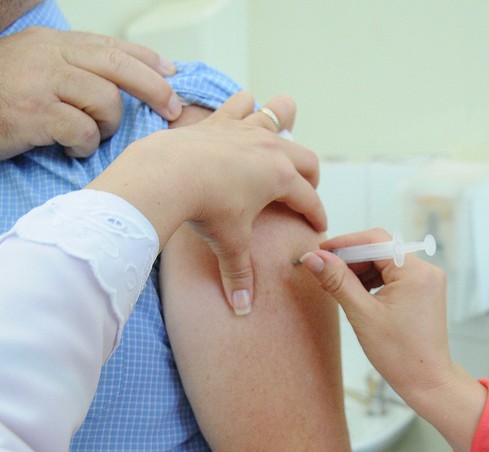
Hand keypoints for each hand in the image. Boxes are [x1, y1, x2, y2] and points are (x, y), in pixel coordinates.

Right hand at [0, 27, 183, 159]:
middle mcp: (50, 56)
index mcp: (51, 42)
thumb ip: (63, 65)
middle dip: (154, 88)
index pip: (111, 45)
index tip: (170, 73)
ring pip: (106, 100)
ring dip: (108, 125)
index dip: (146, 59)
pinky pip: (82, 131)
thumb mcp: (24, 61)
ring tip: (91, 136)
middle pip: (120, 67)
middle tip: (173, 108)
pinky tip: (71, 150)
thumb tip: (108, 81)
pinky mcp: (34, 114)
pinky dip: (84, 145)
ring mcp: (42, 83)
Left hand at [87, 91, 324, 313]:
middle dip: (309, 175)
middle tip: (304, 191)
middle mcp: (270, 149)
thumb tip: (243, 309)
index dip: (317, 216)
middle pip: (305, 158)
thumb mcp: (228, 244)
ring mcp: (245, 130)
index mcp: (281, 178)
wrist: (169, 174)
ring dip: (284, 122)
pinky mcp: (219, 121)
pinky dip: (244, 106)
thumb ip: (239, 275)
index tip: (319, 228)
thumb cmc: (205, 209)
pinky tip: (243, 110)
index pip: (309, 200)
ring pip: (276, 117)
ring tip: (283, 131)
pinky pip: (239, 105)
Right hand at [298, 229, 453, 401]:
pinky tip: (355, 293)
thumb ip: (337, 281)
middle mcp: (426, 270)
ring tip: (335, 286)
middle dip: (350, 259)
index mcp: (415, 272)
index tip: (319, 252)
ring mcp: (427, 281)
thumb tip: (313, 257)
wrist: (427, 381)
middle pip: (380, 250)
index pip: (374, 241)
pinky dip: (373, 281)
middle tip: (323, 272)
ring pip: (385, 263)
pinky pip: (394, 276)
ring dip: (359, 271)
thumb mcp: (362, 314)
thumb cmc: (400, 354)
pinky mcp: (423, 291)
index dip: (344, 244)